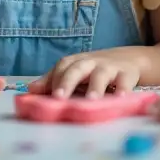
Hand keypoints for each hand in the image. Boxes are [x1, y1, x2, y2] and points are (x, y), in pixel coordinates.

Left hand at [28, 47, 145, 98]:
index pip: (62, 67)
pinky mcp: (127, 73)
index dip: (53, 79)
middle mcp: (91, 62)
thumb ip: (53, 81)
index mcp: (76, 62)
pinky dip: (123, 88)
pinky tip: (120, 98)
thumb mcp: (75, 73)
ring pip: (100, 74)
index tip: (46, 95)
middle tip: (60, 97)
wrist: (128, 59)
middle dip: (67, 81)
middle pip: (77, 68)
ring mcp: (109, 67)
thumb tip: (30, 90)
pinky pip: (125, 80)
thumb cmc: (95, 70)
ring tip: (91, 100)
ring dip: (95, 86)